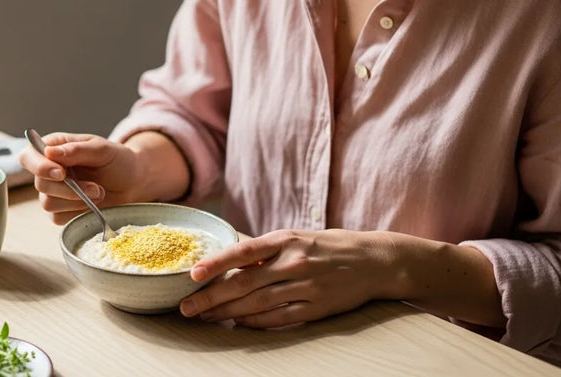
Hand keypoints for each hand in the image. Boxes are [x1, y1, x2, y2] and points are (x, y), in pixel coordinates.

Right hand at [18, 132, 143, 223]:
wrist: (133, 182)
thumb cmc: (118, 160)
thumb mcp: (102, 149)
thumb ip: (76, 150)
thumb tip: (49, 152)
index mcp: (54, 148)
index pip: (28, 156)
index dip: (39, 166)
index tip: (61, 173)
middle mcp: (49, 170)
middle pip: (40, 184)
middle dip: (69, 189)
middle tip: (95, 187)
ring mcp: (54, 192)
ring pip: (48, 204)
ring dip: (77, 201)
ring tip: (98, 192)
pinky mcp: (61, 211)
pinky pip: (59, 218)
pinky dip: (78, 212)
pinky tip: (92, 204)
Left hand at [180, 229, 395, 327]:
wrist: (373, 261)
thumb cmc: (328, 246)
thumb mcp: (295, 237)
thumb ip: (264, 249)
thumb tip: (229, 259)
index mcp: (285, 240)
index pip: (242, 252)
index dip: (215, 264)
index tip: (192, 275)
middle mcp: (293, 262)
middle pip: (243, 284)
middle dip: (211, 298)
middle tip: (187, 308)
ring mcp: (304, 287)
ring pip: (256, 304)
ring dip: (227, 313)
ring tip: (206, 318)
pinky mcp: (316, 308)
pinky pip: (278, 318)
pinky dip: (255, 323)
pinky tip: (237, 324)